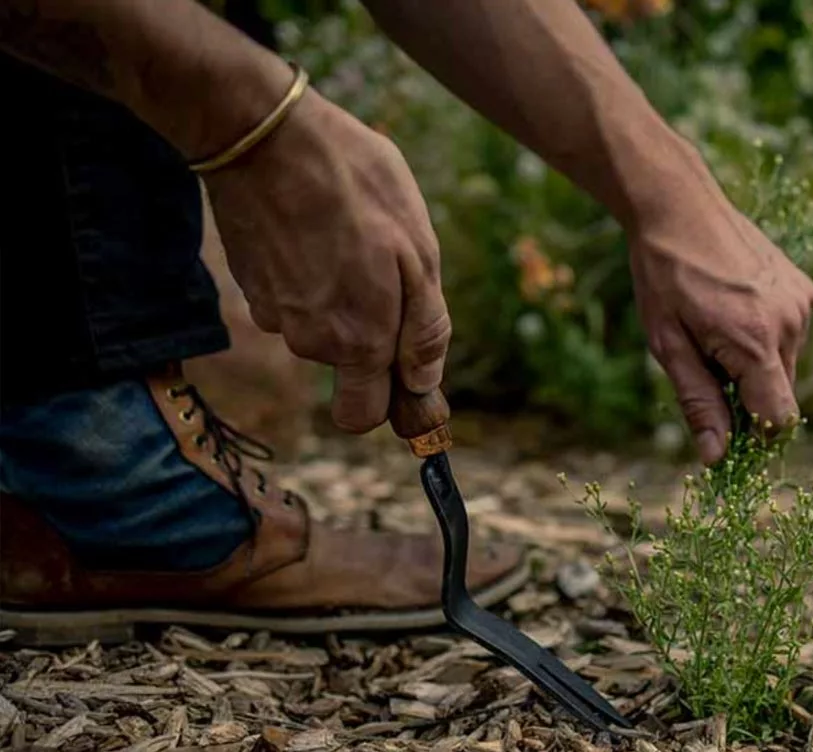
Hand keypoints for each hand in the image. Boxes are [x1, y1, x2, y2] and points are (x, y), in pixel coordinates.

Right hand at [200, 87, 450, 432]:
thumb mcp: (419, 251)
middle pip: (348, 365)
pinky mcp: (249, 285)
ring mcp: (272, 314)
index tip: (402, 375)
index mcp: (358, 341)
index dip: (388, 401)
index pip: (363, 416)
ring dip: (342, 294)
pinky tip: (315, 226)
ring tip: (349, 234)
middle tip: (385, 272)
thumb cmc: (355, 186)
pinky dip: (308, 272)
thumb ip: (424, 328)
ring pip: (321, 326)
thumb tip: (422, 383)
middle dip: (371, 334)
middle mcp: (310, 341)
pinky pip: (293, 296)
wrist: (263, 134)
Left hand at [629, 189, 812, 464]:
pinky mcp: (803, 287)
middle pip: (781, 395)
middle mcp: (789, 323)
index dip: (756, 438)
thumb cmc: (664, 276)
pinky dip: (766, 339)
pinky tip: (734, 312)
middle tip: (706, 369)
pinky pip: (791, 335)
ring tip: (716, 331)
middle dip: (749, 398)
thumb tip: (716, 457)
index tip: (728, 435)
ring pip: (786, 366)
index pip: (779, 419)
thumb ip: (698, 402)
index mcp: (755, 342)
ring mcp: (801, 302)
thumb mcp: (668, 345)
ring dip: (756, 367)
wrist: (679, 205)